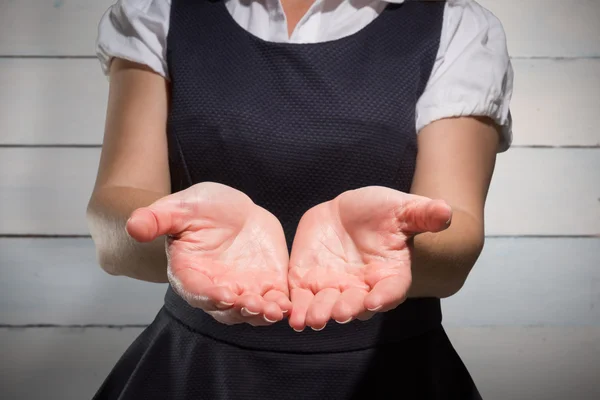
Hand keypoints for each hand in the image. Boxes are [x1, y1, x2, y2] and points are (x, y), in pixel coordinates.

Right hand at [126, 182, 290, 325]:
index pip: (196, 291)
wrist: (233, 209)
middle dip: (241, 309)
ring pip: (251, 311)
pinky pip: (274, 301)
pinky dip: (283, 305)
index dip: (209, 295)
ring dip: (264, 313)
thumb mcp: (179, 207)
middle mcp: (215, 289)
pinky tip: (292, 304)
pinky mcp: (266, 286)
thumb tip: (133, 226)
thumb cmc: (200, 209)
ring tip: (277, 308)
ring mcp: (242, 290)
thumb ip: (156, 218)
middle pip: (226, 309)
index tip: (224, 294)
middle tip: (256, 304)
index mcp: (189, 274)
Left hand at [287, 186, 451, 330]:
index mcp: (390, 274)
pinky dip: (297, 308)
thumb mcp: (403, 209)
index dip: (385, 296)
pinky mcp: (308, 282)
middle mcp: (363, 288)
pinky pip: (302, 299)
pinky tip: (290, 316)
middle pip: (357, 305)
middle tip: (340, 313)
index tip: (376, 300)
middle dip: (348, 309)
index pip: (391, 290)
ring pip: (327, 306)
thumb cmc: (382, 212)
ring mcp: (335, 287)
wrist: (349, 212)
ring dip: (320, 314)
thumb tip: (446, 212)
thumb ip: (423, 215)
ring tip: (312, 320)